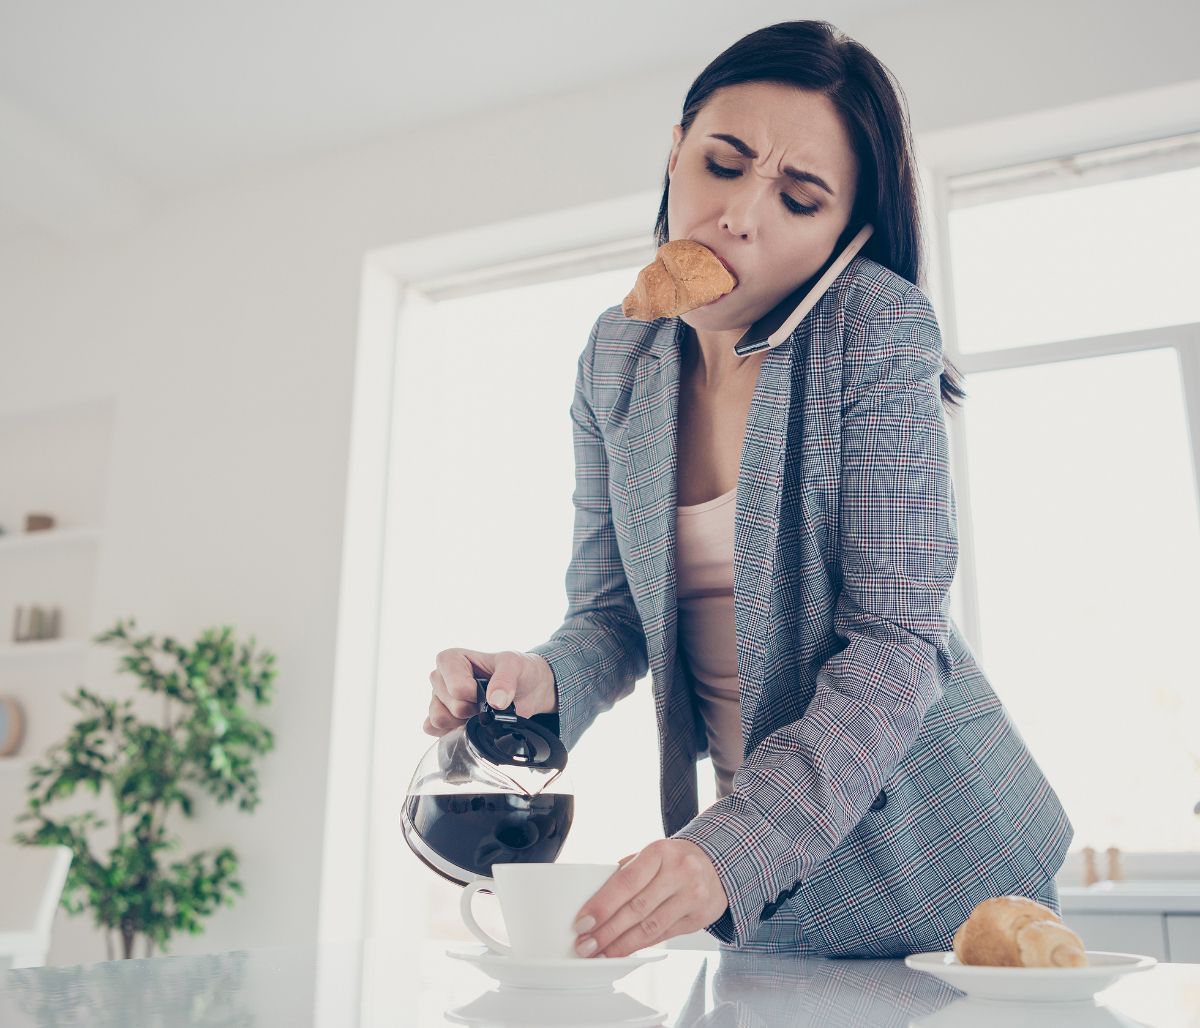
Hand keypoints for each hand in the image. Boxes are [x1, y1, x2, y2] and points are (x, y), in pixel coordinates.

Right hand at [424, 648, 555, 735]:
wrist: (527, 689)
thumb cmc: (516, 671)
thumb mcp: (515, 665)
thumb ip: (505, 680)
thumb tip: (495, 703)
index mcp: (451, 659)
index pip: (456, 687)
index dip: (473, 695)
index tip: (485, 691)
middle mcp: (440, 678)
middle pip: (450, 705)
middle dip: (472, 709)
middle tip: (485, 702)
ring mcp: (438, 699)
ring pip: (439, 720)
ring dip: (462, 722)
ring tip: (478, 712)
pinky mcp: (440, 719)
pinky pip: (435, 731)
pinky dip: (453, 732)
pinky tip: (469, 724)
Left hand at [571, 839, 728, 958]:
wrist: (717, 864)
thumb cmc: (675, 860)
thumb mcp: (651, 855)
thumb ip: (626, 873)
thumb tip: (594, 903)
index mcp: (660, 852)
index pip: (626, 881)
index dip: (602, 904)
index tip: (583, 921)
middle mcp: (679, 872)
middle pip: (636, 908)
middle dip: (607, 931)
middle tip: (586, 945)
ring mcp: (692, 896)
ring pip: (650, 927)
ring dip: (621, 944)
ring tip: (601, 953)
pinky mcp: (699, 918)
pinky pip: (664, 936)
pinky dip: (640, 945)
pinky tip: (624, 950)